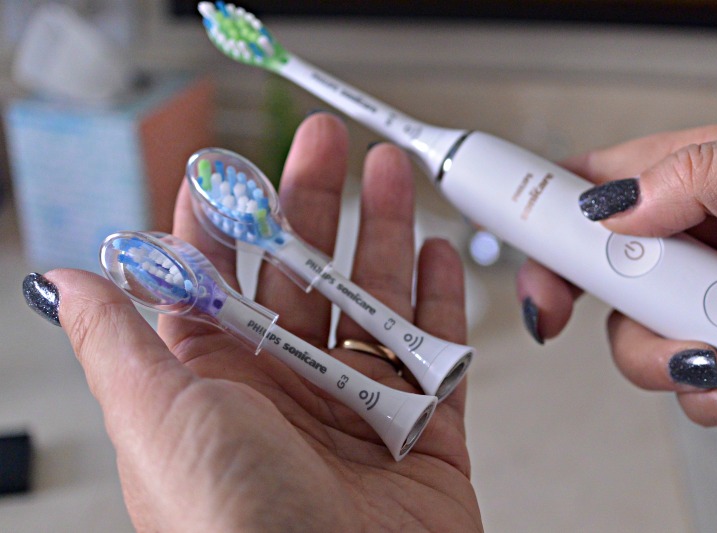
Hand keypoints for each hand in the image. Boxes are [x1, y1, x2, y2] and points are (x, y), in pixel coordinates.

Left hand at [27, 114, 481, 530]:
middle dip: (316, 205)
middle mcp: (287, 391)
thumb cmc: (235, 526)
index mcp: (219, 385)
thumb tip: (65, 282)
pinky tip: (438, 255)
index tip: (234, 168)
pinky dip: (440, 302)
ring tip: (392, 176)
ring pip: (374, 302)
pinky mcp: (424, 432)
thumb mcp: (159, 419)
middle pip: (303, 276)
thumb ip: (120, 342)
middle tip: (328, 146)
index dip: (225, 220)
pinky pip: (436, 353)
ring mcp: (360, 408)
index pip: (220, 281)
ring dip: (385, 234)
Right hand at [518, 119, 716, 425]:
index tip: (495, 223)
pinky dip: (706, 397)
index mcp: (703, 176)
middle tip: (566, 312)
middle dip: (577, 299)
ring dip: (658, 358)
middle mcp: (700, 240)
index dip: (539, 205)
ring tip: (710, 355)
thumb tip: (615, 207)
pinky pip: (691, 384)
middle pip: (596, 271)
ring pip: (637, 337)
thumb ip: (696, 171)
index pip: (595, 184)